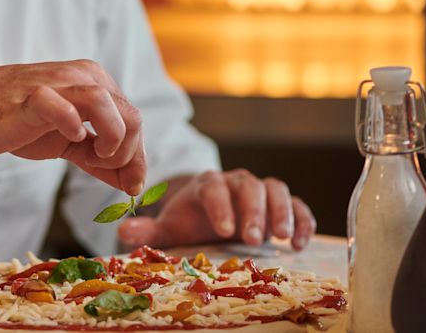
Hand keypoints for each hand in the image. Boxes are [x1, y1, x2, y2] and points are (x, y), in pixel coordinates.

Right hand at [0, 60, 145, 195]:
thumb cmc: (15, 121)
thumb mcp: (65, 142)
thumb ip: (98, 159)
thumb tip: (131, 184)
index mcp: (94, 84)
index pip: (134, 120)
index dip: (139, 158)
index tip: (132, 187)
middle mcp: (81, 78)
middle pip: (131, 115)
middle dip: (130, 155)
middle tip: (112, 178)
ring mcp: (56, 85)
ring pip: (106, 102)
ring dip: (112, 137)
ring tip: (98, 158)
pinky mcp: (31, 97)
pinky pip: (60, 104)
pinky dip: (73, 123)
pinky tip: (72, 137)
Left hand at [116, 170, 315, 250]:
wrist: (210, 214)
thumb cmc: (190, 221)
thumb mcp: (169, 228)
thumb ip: (148, 232)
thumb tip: (122, 233)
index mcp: (206, 185)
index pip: (214, 188)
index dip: (220, 207)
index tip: (225, 231)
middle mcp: (235, 182)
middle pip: (249, 186)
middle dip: (253, 211)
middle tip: (253, 238)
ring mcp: (259, 190)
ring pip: (276, 189)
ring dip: (281, 212)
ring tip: (283, 239)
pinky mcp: (279, 203)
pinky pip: (297, 204)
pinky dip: (302, 219)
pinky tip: (300, 244)